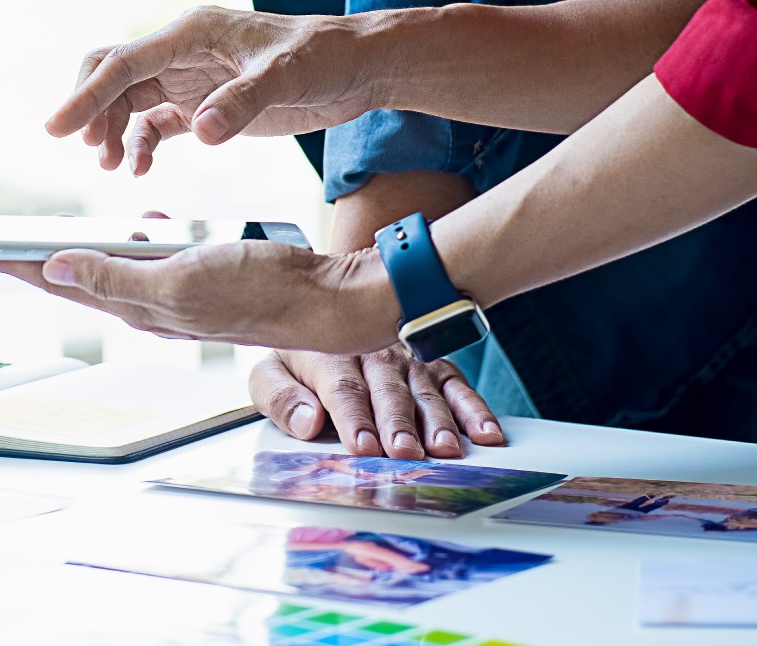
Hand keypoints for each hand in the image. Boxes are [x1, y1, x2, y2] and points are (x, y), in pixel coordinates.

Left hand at [0, 241, 400, 354]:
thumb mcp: (181, 280)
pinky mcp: (199, 277)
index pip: (57, 280)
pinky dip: (137, 240)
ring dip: (78, 249)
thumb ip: (116, 276)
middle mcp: (148, 303)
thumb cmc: (261, 289)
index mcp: (136, 304)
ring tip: (44, 233)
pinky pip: (153, 259)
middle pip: (74, 275)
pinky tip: (141, 224)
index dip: (10, 263)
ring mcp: (175, 292)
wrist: (325, 300)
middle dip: (30, 257)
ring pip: (111, 267)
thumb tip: (52, 267)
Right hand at [46, 6, 386, 172]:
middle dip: (90, 109)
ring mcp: (190, 78)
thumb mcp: (288, 77)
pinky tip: (137, 168)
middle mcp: (182, 52)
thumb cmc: (325, 58)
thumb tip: (200, 129)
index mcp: (192, 33)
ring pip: (127, 100)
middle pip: (112, 75)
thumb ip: (242, 102)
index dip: (86, 95)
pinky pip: (153, 123)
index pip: (123, 63)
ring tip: (110, 166)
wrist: (358, 66)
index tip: (56, 128)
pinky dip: (138, 144)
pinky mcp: (203, 104)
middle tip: (84, 149)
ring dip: (110, 130)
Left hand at [248, 345, 503, 459]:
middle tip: (407, 453)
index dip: (354, 419)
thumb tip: (307, 423)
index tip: (364, 447)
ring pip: (426, 389)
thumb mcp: (270, 373)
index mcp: (329, 355)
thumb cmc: (297, 356)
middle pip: (388, 391)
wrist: (322, 305)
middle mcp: (372, 353)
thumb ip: (280, 398)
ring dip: (439, 421)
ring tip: (447, 448)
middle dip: (399, 423)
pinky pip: (456, 384)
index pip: (343, 389)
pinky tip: (486, 433)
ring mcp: (406, 357)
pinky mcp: (432, 364)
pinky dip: (474, 409)